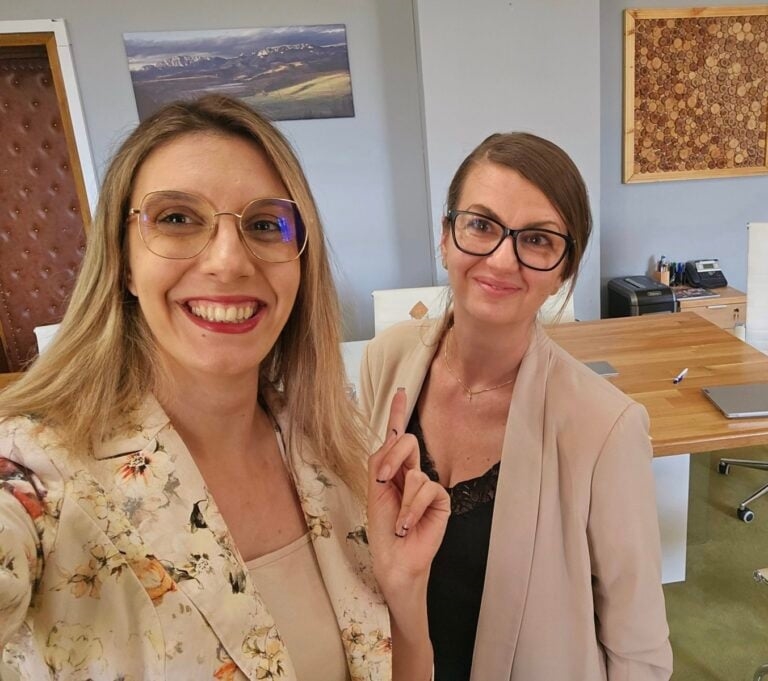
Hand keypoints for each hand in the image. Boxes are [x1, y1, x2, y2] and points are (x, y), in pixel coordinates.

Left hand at [367, 388, 449, 594]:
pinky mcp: (441, 500)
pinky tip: (408, 525)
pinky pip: (427, 490)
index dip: (399, 412)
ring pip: (415, 473)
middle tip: (383, 481)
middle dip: (394, 458)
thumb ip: (382, 462)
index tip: (401, 391)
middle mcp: (412, 472)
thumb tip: (394, 438)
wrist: (394, 558)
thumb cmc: (382, 528)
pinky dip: (412, 509)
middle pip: (408, 443)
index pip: (398, 437)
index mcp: (393, 468)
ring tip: (399, 523)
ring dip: (401, 501)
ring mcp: (428, 486)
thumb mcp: (375, 491)